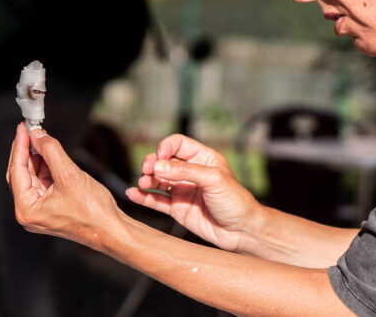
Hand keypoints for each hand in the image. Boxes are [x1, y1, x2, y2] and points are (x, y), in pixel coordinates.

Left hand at [7, 123, 121, 249]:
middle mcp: (28, 212)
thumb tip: (37, 135)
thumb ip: (50, 151)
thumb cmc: (92, 211)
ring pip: (31, 177)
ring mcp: (39, 211)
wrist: (111, 230)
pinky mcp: (49, 208)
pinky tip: (49, 154)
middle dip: (26, 151)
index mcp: (27, 209)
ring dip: (37, 158)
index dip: (20, 146)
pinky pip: (42, 183)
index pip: (17, 171)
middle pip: (20, 174)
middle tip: (31, 130)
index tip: (23, 128)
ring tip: (42, 138)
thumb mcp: (69, 175)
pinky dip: (45, 167)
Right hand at [126, 134, 261, 252]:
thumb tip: (158, 166)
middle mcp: (190, 172)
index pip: (177, 144)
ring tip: (143, 183)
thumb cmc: (236, 202)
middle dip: (152, 163)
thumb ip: (185, 171)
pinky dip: (143, 196)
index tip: (160, 157)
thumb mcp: (213, 180)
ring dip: (147, 179)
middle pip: (163, 161)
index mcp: (203, 158)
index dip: (165, 147)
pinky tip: (133, 194)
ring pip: (157, 179)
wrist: (242, 232)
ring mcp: (182, 190)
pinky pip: (156, 200)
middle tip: (147, 171)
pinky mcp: (177, 208)